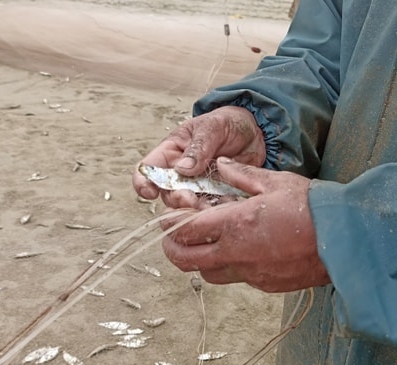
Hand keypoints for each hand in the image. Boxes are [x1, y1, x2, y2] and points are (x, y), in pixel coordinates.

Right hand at [132, 106, 266, 204]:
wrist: (254, 131)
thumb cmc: (226, 122)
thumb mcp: (212, 127)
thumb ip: (198, 147)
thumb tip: (182, 169)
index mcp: (171, 152)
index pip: (147, 169)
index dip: (143, 182)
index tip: (150, 192)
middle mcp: (180, 173)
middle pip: (167, 193)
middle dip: (177, 200)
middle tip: (191, 200)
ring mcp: (198, 186)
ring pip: (188, 206)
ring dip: (197, 209)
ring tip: (212, 205)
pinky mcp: (216, 195)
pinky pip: (212, 207)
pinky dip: (217, 210)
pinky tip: (229, 203)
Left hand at [161, 157, 329, 292]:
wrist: (347, 239)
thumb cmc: (313, 206)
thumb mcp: (274, 182)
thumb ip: (241, 175)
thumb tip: (220, 165)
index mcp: (236, 224)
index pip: (186, 230)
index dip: (170, 225)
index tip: (167, 219)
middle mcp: (237, 253)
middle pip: (186, 260)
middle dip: (173, 248)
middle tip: (173, 238)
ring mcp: (251, 273)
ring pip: (208, 273)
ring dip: (201, 260)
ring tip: (208, 244)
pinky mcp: (266, 285)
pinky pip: (237, 278)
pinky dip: (231, 266)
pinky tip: (242, 250)